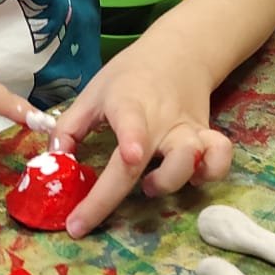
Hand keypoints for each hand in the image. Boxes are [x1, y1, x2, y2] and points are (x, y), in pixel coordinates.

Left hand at [50, 38, 232, 236]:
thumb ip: (69, 127)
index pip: (132, 123)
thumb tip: (54, 162)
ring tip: (149, 185)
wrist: (179, 52)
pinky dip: (210, 173)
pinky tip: (189, 178)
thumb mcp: (93, 93)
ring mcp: (188, 130)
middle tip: (84, 222)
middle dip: (137, 191)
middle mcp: (163, 120)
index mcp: (131, 104)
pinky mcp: (206, 136)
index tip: (130, 157)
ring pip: (196, 160)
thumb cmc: (129, 76)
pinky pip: (220, 159)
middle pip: (158, 158)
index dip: (134, 141)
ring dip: (173, 180)